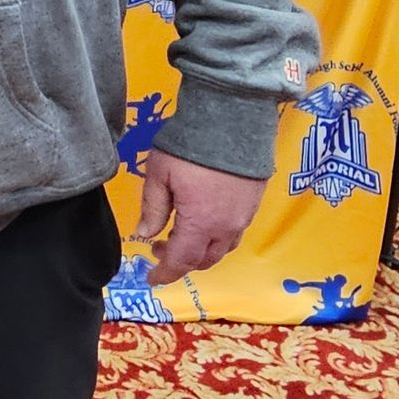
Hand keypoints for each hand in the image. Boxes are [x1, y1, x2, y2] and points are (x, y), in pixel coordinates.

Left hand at [133, 151, 267, 287]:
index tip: (152, 278)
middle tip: (159, 247)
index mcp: (200, 223)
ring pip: (222, 248)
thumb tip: (145, 233)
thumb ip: (153, 208)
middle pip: (203, 260)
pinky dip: (217, 237)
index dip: (165, 273)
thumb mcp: (160, 175)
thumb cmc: (192, 145)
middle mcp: (226, 226)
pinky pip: (236, 232)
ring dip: (200, 251)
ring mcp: (244, 215)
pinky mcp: (254, 202)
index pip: (181, 261)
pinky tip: (205, 221)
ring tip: (181, 235)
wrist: (233, 119)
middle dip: (180, 261)